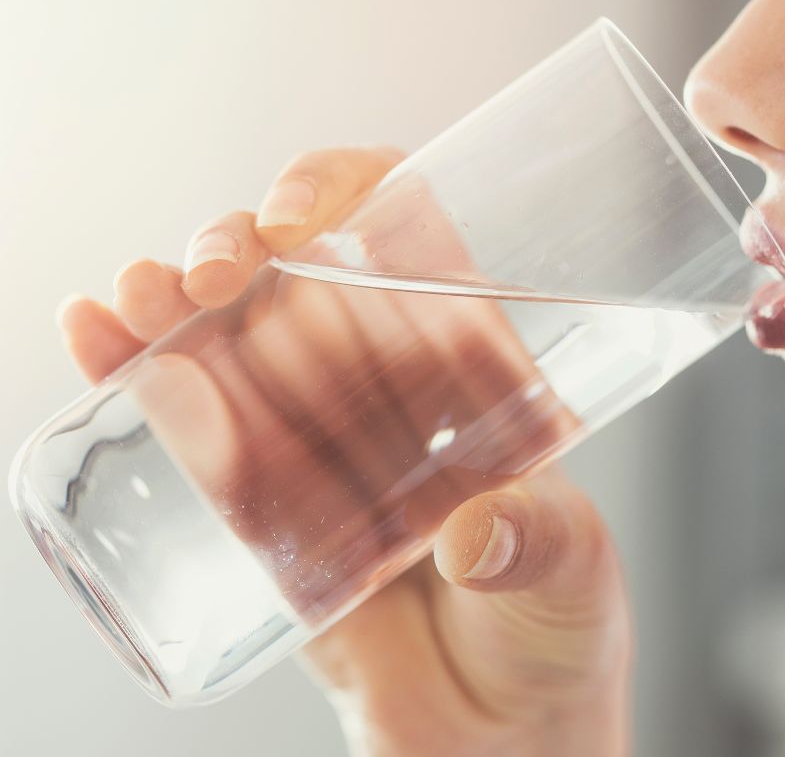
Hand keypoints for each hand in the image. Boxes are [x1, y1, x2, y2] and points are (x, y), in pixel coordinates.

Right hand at [57, 146, 631, 755]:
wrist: (500, 739)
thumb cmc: (559, 635)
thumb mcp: (574, 574)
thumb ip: (538, 546)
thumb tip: (473, 535)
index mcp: (477, 374)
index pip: (413, 244)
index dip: (356, 194)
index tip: (309, 210)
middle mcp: (392, 393)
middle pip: (307, 282)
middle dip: (247, 253)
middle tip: (216, 269)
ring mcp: (321, 446)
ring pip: (239, 347)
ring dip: (176, 306)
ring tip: (135, 297)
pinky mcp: (267, 512)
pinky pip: (203, 438)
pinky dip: (143, 382)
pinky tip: (99, 341)